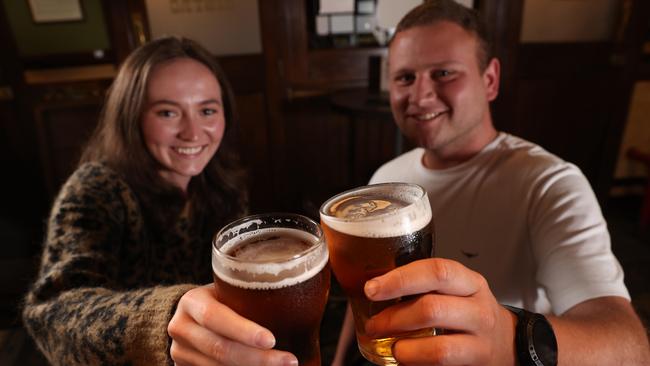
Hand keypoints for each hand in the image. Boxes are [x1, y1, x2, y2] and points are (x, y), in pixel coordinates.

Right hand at [168, 284, 297, 365]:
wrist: (191, 314)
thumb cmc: (221, 298)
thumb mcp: (227, 290)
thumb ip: (249, 294)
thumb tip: (296, 298)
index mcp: (192, 302)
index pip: (215, 317)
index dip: (243, 331)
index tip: (272, 340)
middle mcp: (181, 327)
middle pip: (220, 349)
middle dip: (258, 359)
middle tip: (289, 361)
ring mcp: (180, 352)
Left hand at [363, 258, 516, 365]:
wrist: (508, 343)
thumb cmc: (470, 312)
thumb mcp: (456, 290)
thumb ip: (424, 286)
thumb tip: (375, 288)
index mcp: (470, 282)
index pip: (436, 271)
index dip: (401, 279)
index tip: (372, 288)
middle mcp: (479, 310)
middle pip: (432, 309)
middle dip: (394, 318)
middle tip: (374, 325)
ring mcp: (481, 342)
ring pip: (438, 348)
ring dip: (405, 350)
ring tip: (393, 348)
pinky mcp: (478, 365)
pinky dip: (417, 364)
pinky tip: (407, 360)